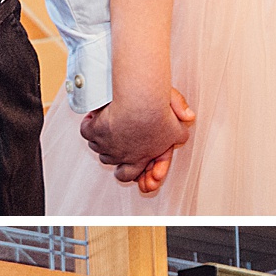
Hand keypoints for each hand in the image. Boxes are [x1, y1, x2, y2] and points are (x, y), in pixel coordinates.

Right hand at [80, 88, 194, 181]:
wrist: (139, 101)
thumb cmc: (158, 114)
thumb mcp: (178, 123)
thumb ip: (182, 123)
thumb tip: (189, 118)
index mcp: (141, 157)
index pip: (130, 174)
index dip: (128, 172)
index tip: (124, 168)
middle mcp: (122, 155)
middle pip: (111, 163)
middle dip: (113, 157)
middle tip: (115, 145)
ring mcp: (106, 144)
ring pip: (98, 147)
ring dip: (102, 138)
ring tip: (107, 124)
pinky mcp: (94, 131)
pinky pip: (87, 132)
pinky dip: (89, 125)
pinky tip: (94, 117)